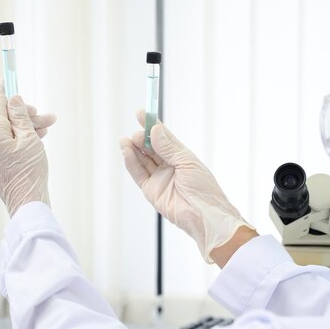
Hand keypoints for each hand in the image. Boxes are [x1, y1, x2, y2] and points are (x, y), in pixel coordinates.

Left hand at [0, 81, 55, 216]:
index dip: (4, 92)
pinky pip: (13, 143)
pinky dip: (26, 138)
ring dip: (30, 126)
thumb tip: (14, 100)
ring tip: (49, 126)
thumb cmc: (30, 172)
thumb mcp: (30, 139)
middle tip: (47, 115)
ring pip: (12, 131)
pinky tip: (40, 138)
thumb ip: (21, 117)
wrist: (28, 203)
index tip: (6, 78)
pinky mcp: (2, 163)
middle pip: (7, 119)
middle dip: (27, 114)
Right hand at [119, 111, 254, 263]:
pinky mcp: (151, 191)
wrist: (203, 215)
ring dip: (133, 149)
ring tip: (126, 140)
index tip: (141, 113)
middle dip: (141, 138)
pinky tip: (127, 152)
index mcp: (182, 157)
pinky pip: (138, 174)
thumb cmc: (203, 188)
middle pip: (151, 148)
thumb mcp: (187, 162)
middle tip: (136, 133)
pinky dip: (131, 163)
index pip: (164, 137)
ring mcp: (160, 179)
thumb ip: (169, 147)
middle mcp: (170, 166)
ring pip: (142, 160)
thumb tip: (155, 130)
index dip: (152, 125)